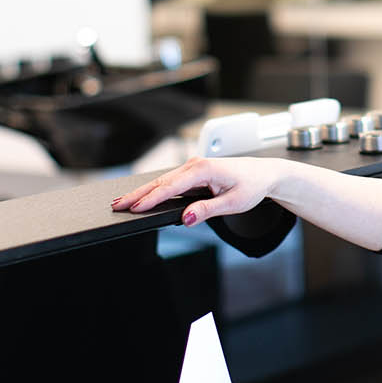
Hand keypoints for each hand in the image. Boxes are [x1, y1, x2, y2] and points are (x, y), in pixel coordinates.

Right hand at [112, 156, 288, 226]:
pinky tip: (141, 196)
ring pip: (162, 181)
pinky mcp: (193, 172)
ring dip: (142, 192)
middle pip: (160, 182)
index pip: (171, 187)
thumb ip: (208, 210)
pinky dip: (154, 189)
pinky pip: (169, 182)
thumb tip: (186, 218)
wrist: (265, 174)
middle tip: (116, 205)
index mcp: (204, 169)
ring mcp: (192, 167)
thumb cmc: (252, 185)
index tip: (134, 208)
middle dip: (137, 194)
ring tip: (122, 202)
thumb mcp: (234, 203)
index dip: (151, 199)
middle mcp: (195, 165)